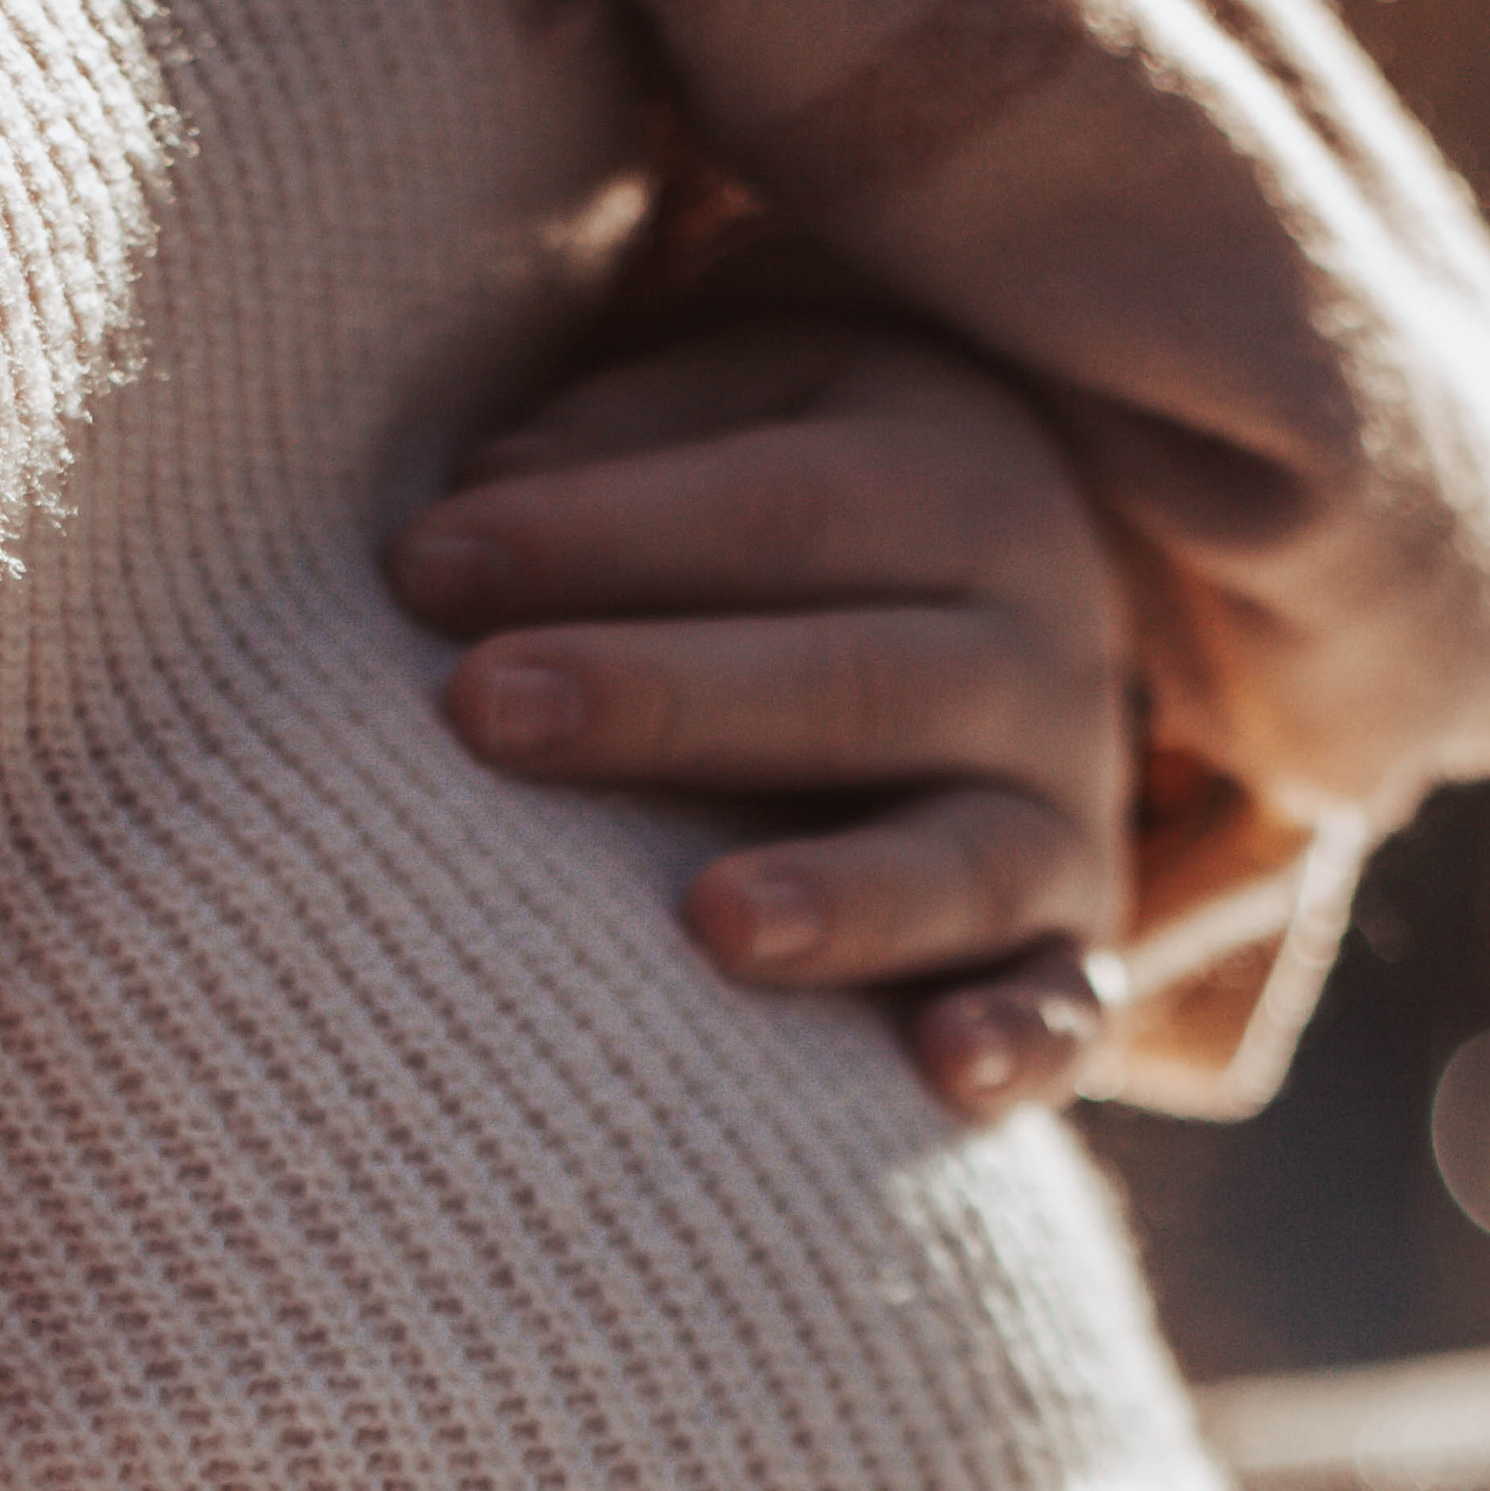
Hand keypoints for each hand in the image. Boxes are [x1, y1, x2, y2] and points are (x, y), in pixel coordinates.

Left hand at [389, 317, 1131, 1123]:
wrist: (1002, 637)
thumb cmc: (798, 529)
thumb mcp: (737, 421)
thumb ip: (613, 450)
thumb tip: (451, 543)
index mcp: (956, 480)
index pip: (779, 504)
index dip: (601, 532)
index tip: (421, 569)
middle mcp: (1033, 652)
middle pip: (857, 681)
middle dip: (667, 699)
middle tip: (484, 714)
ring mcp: (1063, 819)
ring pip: (962, 859)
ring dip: (842, 897)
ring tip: (709, 921)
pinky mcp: (1068, 957)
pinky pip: (1062, 1011)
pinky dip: (1014, 1044)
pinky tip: (942, 1069)